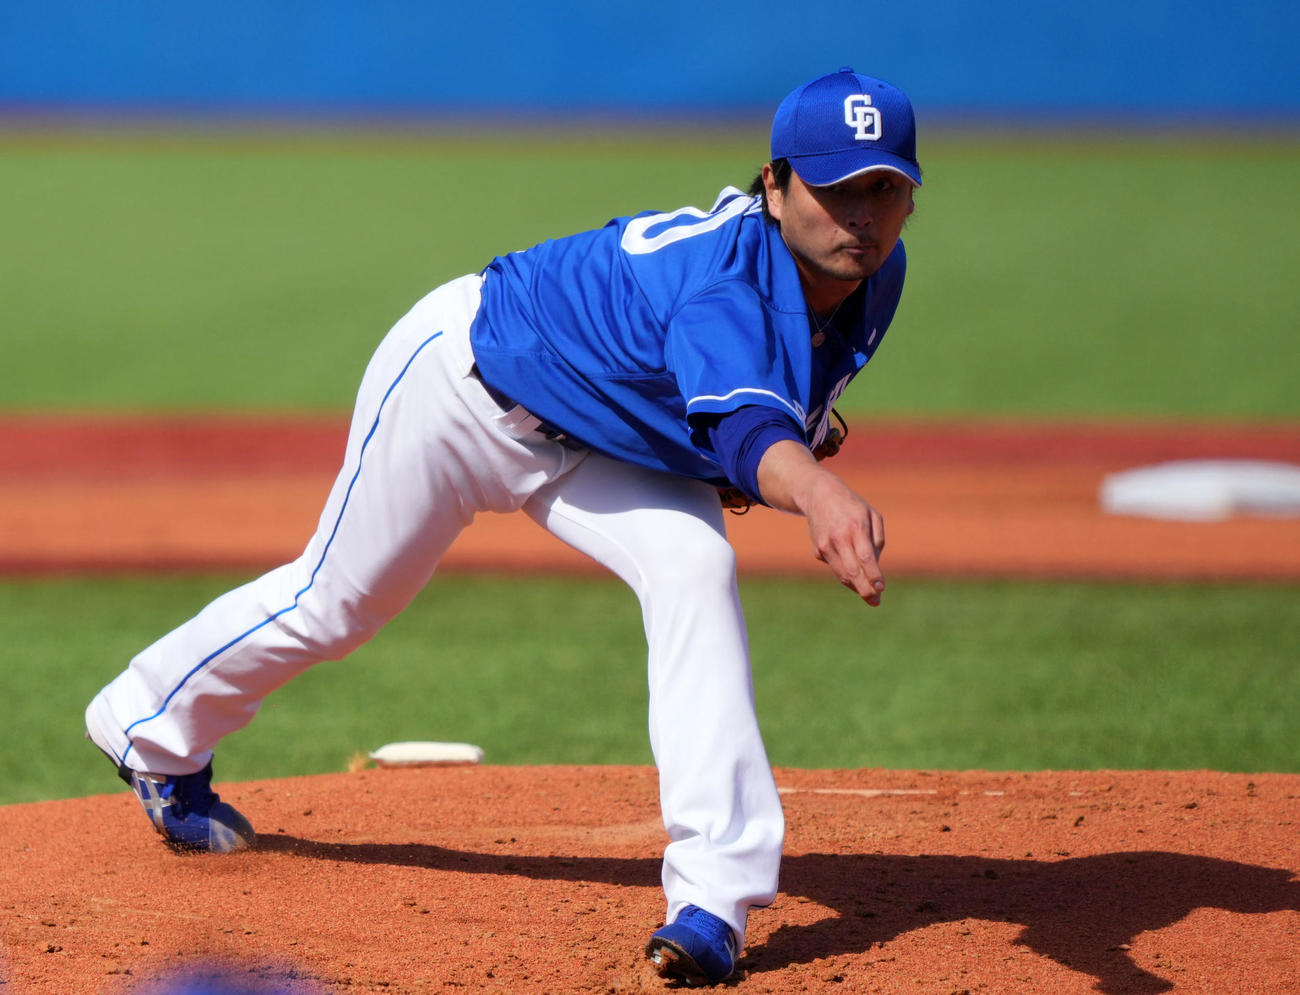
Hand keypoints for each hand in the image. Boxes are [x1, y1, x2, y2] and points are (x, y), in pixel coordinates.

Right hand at [755, 440, 886, 605]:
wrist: (819, 495)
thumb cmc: (852, 506)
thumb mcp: (872, 515)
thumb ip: (877, 540)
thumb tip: (875, 565)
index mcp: (856, 527)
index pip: (866, 557)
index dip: (873, 575)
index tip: (881, 588)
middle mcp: (839, 538)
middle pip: (852, 571)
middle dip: (865, 590)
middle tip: (875, 602)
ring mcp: (826, 545)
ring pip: (842, 573)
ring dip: (856, 587)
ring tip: (870, 596)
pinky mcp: (818, 550)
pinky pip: (836, 567)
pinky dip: (846, 573)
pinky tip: (854, 570)